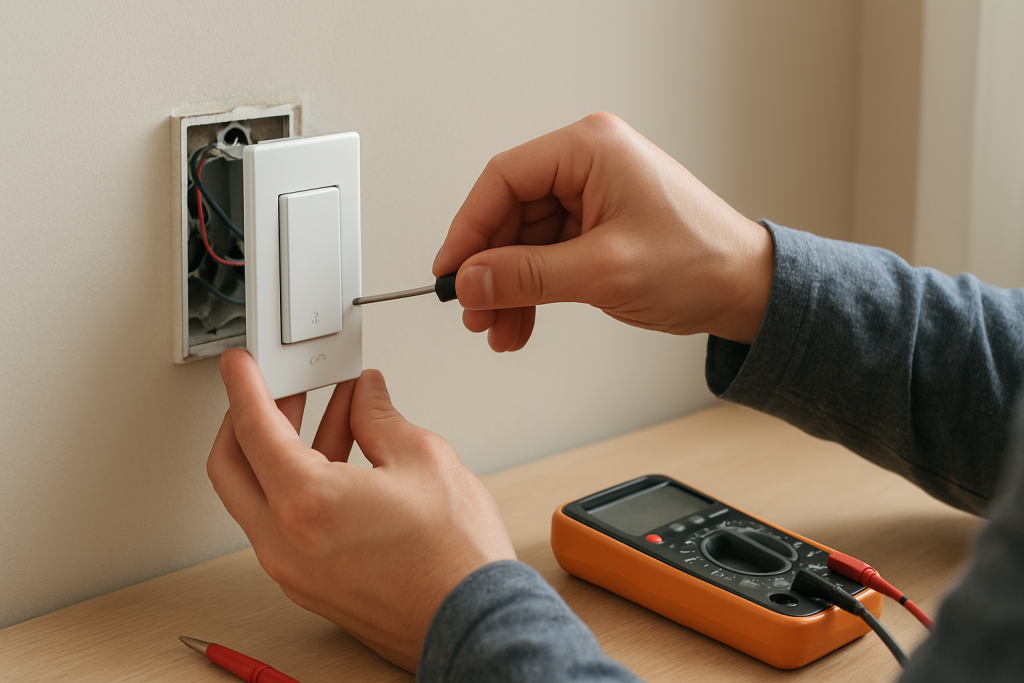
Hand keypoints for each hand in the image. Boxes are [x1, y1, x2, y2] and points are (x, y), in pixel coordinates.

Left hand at [206, 350, 515, 671]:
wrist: (475, 623)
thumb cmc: (456, 558)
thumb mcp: (423, 458)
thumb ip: (381, 418)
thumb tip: (367, 397)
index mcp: (305, 503)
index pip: (253, 428)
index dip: (245, 386)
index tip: (241, 365)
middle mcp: (285, 543)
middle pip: (233, 467)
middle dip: (248, 419)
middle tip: (277, 389)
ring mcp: (294, 571)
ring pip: (260, 496)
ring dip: (281, 451)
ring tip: (330, 415)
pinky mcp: (311, 586)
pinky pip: (284, 524)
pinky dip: (298, 485)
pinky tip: (341, 460)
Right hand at [433, 111, 773, 350]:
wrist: (747, 290)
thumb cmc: (701, 263)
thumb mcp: (603, 272)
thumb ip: (528, 276)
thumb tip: (470, 280)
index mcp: (591, 150)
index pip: (504, 179)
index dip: (468, 227)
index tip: (450, 271)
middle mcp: (588, 164)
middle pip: (510, 212)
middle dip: (490, 268)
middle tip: (474, 310)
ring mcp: (592, 195)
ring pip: (524, 240)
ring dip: (509, 287)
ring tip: (498, 329)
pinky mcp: (597, 224)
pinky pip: (547, 255)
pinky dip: (532, 290)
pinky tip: (520, 323)